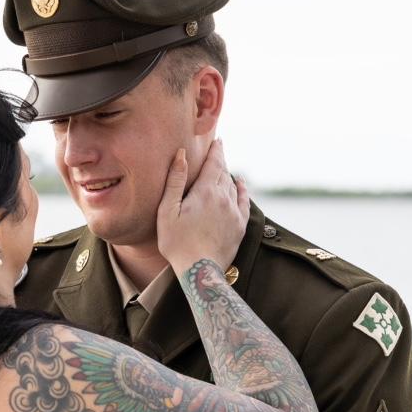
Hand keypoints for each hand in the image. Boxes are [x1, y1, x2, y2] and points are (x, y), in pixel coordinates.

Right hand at [155, 139, 249, 276]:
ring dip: (227, 174)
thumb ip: (175, 181)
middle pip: (224, 172)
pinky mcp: (240, 226)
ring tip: (222, 168)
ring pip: (233, 185)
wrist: (200, 271)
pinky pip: (244, 201)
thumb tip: (181, 154)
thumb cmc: (177, 243)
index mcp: (205, 192)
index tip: (217, 140)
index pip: (214, 163)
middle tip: (218, 150)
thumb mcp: (167, 211)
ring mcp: (234, 212)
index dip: (216, 150)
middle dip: (221, 160)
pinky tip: (240, 184)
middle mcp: (223, 198)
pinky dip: (242, 189)